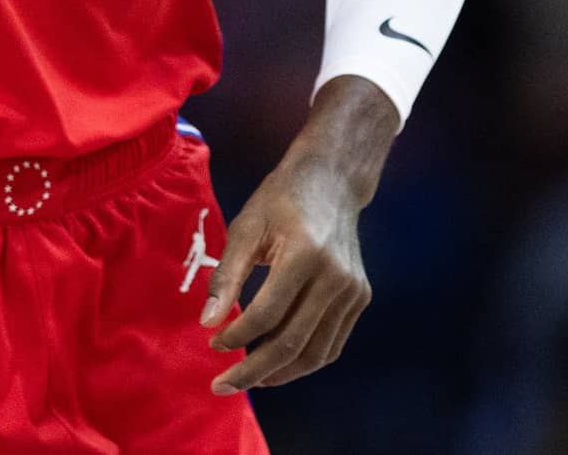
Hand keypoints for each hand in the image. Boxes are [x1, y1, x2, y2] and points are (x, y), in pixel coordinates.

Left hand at [200, 142, 373, 394]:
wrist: (332, 181)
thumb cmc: (280, 201)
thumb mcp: (245, 229)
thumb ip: (226, 277)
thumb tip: (207, 323)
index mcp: (305, 255)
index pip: (267, 314)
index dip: (237, 336)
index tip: (213, 344)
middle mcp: (336, 278)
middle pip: (293, 343)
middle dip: (254, 370)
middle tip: (223, 385)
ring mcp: (353, 291)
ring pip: (316, 352)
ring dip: (280, 374)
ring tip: (249, 380)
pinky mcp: (360, 298)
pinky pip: (332, 344)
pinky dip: (304, 361)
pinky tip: (277, 364)